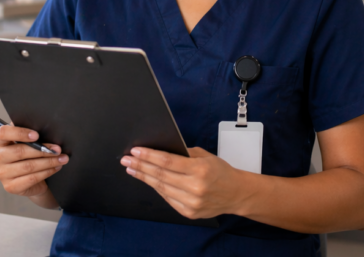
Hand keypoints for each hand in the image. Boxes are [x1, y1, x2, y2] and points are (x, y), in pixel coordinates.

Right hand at [0, 124, 67, 200]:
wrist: (29, 178)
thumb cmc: (28, 154)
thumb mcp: (28, 141)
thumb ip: (30, 133)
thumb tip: (44, 126)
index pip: (3, 133)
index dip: (20, 133)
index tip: (36, 135)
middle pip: (19, 152)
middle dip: (42, 150)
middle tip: (58, 149)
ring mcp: (2, 173)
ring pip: (28, 166)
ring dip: (48, 162)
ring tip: (61, 159)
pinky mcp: (10, 186)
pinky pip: (31, 178)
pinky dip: (46, 172)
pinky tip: (55, 168)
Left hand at [121, 146, 244, 219]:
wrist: (236, 193)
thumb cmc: (221, 172)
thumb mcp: (205, 156)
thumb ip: (184, 153)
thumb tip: (159, 150)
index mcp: (200, 170)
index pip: (167, 162)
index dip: (149, 156)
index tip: (135, 151)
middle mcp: (195, 187)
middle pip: (160, 175)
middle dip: (141, 166)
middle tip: (127, 160)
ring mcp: (191, 202)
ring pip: (161, 188)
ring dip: (144, 178)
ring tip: (132, 169)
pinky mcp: (189, 212)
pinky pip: (168, 199)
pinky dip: (157, 189)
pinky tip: (148, 181)